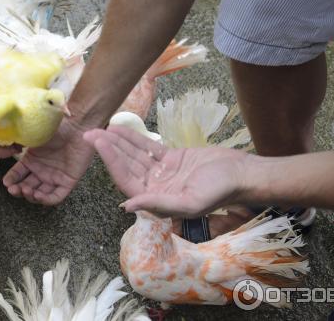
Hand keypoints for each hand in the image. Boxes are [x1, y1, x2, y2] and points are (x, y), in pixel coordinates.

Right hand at [2, 117, 95, 204]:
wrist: (76, 124)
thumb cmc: (53, 127)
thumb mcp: (27, 136)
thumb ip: (9, 145)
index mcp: (32, 160)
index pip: (18, 175)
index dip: (11, 180)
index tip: (6, 182)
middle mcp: (43, 170)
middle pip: (27, 186)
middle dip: (19, 190)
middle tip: (15, 189)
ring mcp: (55, 176)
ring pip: (40, 194)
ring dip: (31, 196)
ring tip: (26, 190)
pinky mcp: (68, 181)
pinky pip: (57, 196)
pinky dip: (46, 199)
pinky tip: (39, 195)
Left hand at [83, 125, 249, 216]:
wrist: (242, 174)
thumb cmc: (220, 191)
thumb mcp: (189, 202)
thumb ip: (158, 204)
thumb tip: (126, 206)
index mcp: (157, 201)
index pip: (126, 180)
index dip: (111, 162)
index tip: (98, 144)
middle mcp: (156, 188)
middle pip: (127, 166)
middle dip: (109, 149)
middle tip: (90, 132)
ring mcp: (163, 173)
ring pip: (135, 155)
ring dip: (119, 142)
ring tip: (101, 128)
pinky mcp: (172, 159)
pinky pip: (148, 148)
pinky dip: (134, 138)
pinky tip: (120, 129)